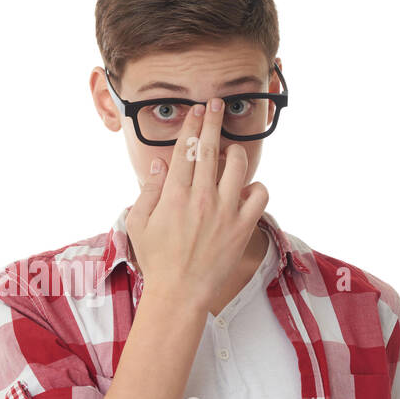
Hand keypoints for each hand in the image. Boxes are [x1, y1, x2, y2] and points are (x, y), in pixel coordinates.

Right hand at [124, 96, 268, 305]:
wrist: (180, 294)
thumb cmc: (157, 260)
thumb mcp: (139, 223)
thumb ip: (149, 190)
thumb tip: (160, 163)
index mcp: (174, 195)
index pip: (185, 149)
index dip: (193, 124)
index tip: (197, 109)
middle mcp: (201, 199)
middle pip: (210, 148)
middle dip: (213, 121)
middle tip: (216, 104)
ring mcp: (225, 212)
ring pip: (238, 166)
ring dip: (235, 153)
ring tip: (231, 154)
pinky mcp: (243, 228)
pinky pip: (260, 196)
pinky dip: (257, 188)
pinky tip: (246, 190)